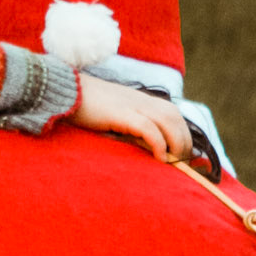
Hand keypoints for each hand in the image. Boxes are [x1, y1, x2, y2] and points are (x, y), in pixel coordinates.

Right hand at [71, 73, 192, 161]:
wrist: (66, 90)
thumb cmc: (88, 109)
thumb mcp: (115, 119)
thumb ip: (132, 129)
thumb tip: (149, 150)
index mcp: (143, 101)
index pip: (175, 116)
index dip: (185, 136)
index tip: (189, 157)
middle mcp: (143, 101)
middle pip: (176, 119)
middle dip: (184, 143)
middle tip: (182, 164)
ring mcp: (133, 105)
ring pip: (168, 123)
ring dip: (176, 144)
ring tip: (175, 163)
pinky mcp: (122, 113)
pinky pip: (148, 128)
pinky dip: (158, 143)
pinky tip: (160, 157)